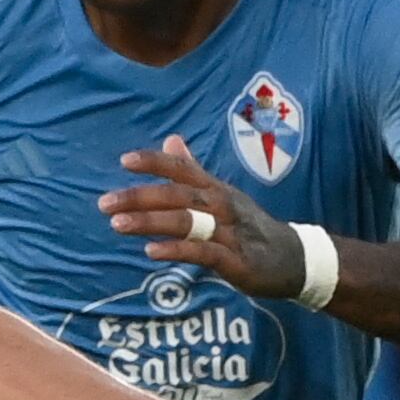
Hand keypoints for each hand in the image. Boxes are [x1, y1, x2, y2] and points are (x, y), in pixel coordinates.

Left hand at [103, 136, 306, 297]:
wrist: (294, 259)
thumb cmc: (248, 225)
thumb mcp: (221, 194)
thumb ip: (193, 170)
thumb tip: (171, 139)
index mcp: (215, 189)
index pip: (183, 169)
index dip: (156, 163)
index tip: (125, 161)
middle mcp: (222, 206)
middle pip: (179, 195)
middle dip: (141, 197)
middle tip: (105, 202)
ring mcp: (230, 232)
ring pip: (188, 221)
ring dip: (151, 221)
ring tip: (117, 224)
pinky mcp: (236, 260)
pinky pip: (203, 253)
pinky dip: (177, 250)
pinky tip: (151, 252)